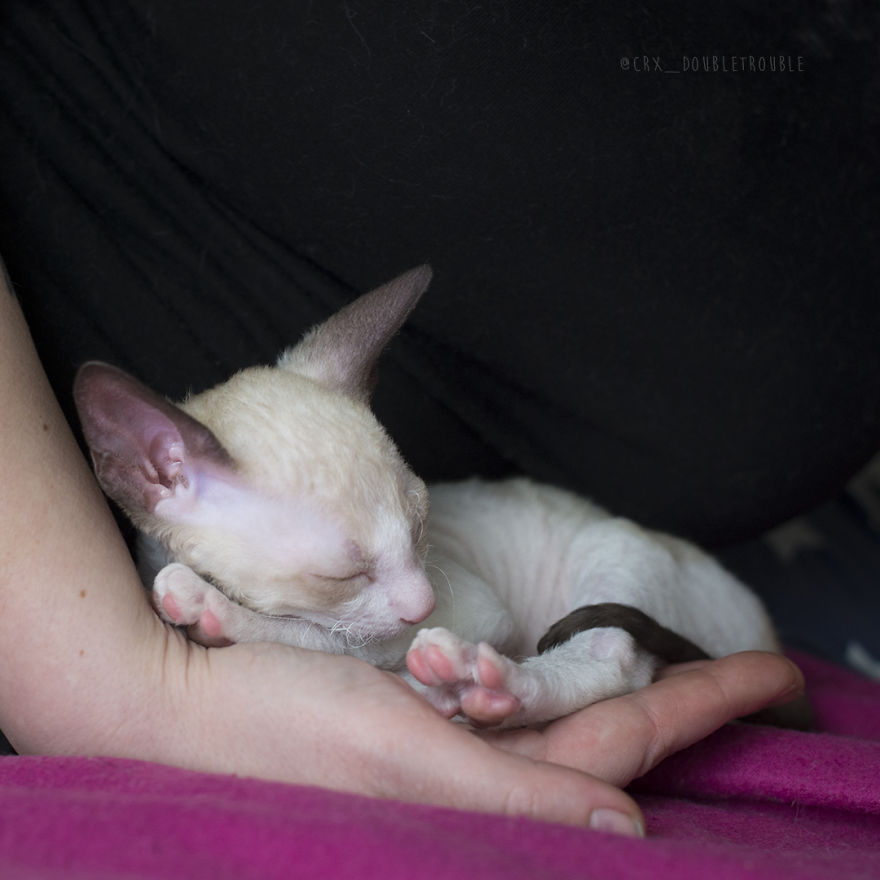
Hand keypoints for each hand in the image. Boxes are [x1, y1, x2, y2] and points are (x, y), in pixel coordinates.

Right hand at [0, 275, 803, 835]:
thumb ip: (519, 805)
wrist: (188, 702)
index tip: (774, 670)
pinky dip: (554, 688)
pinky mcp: (426, 724)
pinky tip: (579, 674)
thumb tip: (633, 836)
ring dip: (630, 694)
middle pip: (615, 733)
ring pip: (568, 723)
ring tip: (697, 674)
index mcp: (494, 794)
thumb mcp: (404, 759)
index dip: (706, 702)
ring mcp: (459, 751)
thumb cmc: (284, 729)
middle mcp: (486, 778)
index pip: (630, 744)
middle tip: (753, 667)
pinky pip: (510, 711)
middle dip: (687, 700)